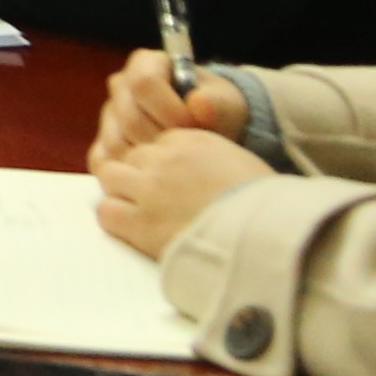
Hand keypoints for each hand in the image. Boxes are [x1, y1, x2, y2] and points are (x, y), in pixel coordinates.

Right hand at [91, 54, 251, 173]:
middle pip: (129, 118)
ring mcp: (109, 115)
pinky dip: (130, 173)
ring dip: (148, 159)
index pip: (143, 83)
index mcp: (145, 63)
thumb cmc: (216, 110)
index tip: (192, 126)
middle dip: (161, 139)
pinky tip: (157, 175)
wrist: (210, 130)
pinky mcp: (103, 143)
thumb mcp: (226, 103)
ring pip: (116, 143)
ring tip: (175, 162)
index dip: (168, 108)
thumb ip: (215, 103)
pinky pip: (105, 162)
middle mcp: (121, 85)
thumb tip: (199, 103)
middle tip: (186, 150)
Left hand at [95, 130, 273, 260]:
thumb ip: (213, 159)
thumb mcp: (244, 165)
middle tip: (153, 199)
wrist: (268, 236)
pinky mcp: (141, 222)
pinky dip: (114, 219)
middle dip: (138, 175)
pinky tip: (132, 229)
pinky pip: (106, 211)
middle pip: (132, 157)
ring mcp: (150, 188)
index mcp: (195, 139)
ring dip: (120, 192)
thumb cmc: (267, 207)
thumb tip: (199, 172)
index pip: (158, 141)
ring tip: (137, 212)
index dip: (162, 163)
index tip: (172, 181)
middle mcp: (167, 158)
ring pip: (110, 177)